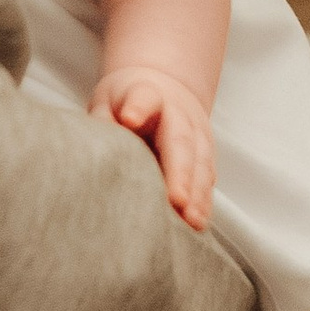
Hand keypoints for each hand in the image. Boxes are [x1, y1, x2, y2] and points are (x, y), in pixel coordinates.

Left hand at [91, 64, 217, 228]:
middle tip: (177, 201)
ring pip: (201, 163)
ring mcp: (197, 133)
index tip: (129, 118)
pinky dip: (204, 201)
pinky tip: (198, 222)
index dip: (138, 107)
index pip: (144, 98)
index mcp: (147, 94)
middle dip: (180, 172)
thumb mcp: (107, 101)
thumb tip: (102, 151)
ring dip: (198, 194)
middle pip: (180, 141)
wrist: (167, 88)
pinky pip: (207, 178)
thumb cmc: (127, 100)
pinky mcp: (206, 154)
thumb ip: (103, 121)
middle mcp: (179, 114)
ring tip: (192, 221)